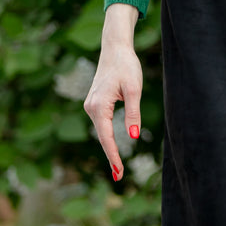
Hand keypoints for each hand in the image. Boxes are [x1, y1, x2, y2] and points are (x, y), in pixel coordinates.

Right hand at [84, 3, 142, 181]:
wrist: (115, 48)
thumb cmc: (126, 66)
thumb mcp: (134, 90)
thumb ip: (133, 114)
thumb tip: (133, 137)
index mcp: (98, 106)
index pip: (106, 137)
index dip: (113, 156)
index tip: (119, 173)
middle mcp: (90, 107)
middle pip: (102, 137)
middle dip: (111, 157)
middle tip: (119, 177)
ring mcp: (91, 105)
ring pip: (101, 131)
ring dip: (108, 148)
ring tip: (118, 168)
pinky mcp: (95, 102)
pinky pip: (101, 124)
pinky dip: (107, 137)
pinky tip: (113, 148)